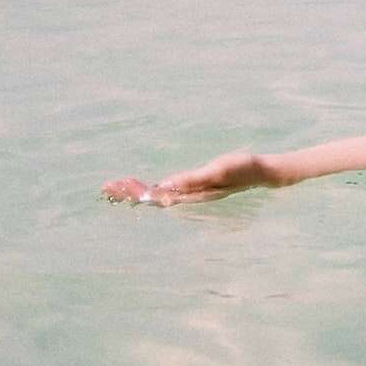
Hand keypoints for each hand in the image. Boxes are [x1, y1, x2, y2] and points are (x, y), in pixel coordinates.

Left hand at [101, 151, 270, 206]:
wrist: (261, 172)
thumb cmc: (242, 169)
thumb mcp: (218, 170)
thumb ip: (193, 179)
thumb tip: (167, 186)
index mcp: (190, 194)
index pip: (155, 195)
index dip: (134, 193)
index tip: (115, 188)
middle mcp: (187, 196)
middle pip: (152, 197)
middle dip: (128, 193)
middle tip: (104, 189)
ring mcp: (190, 192)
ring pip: (156, 194)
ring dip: (136, 191)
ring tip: (115, 188)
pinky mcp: (193, 186)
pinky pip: (166, 189)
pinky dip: (150, 187)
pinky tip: (142, 186)